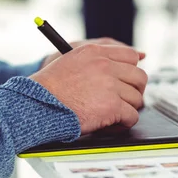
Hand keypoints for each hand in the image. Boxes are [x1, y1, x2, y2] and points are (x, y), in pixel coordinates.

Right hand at [31, 43, 147, 134]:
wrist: (38, 106)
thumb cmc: (50, 89)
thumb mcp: (71, 62)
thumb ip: (97, 60)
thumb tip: (136, 56)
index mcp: (94, 52)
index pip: (130, 56)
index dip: (132, 71)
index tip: (129, 82)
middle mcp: (104, 65)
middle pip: (139, 77)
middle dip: (135, 91)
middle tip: (124, 101)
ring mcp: (109, 85)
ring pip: (136, 98)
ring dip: (127, 109)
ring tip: (112, 115)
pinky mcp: (111, 106)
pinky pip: (132, 116)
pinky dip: (124, 123)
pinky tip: (111, 124)